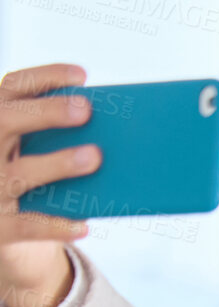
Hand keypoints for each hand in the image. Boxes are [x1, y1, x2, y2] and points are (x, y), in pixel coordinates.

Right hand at [0, 63, 96, 306]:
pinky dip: (55, 225)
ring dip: (56, 164)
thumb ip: (61, 139)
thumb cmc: (36, 180)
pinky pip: (27, 226)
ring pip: (18, 174)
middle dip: (45, 113)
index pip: (11, 88)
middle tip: (85, 110)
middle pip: (6, 121)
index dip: (44, 78)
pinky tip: (84, 225)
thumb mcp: (38, 153)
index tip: (83, 76)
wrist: (7, 230)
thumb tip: (120, 132)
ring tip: (94, 157)